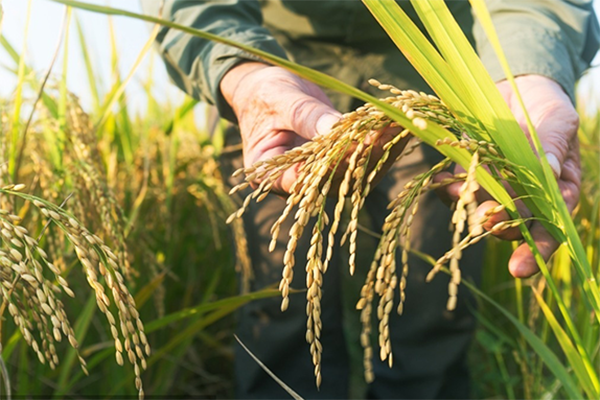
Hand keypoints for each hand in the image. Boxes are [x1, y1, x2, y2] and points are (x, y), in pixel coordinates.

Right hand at [220, 62, 408, 194]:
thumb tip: (335, 128)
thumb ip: (305, 116)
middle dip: (364, 155)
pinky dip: (381, 141)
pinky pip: (362, 158)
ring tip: (402, 124)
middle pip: (335, 179)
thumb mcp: (279, 99)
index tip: (354, 145)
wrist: (266, 91)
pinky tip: (399, 123)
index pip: (302, 180)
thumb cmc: (263, 94)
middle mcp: (298, 183)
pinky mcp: (339, 163)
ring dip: (381, 149)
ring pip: (355, 173)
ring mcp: (321, 176)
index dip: (329, 166)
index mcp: (271, 175)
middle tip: (388, 130)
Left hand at [437, 75, 580, 277]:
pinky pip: (457, 188)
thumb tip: (548, 168)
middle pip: (513, 223)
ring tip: (461, 199)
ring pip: (482, 208)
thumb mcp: (558, 120)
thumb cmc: (546, 106)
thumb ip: (553, 144)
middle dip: (499, 226)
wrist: (516, 85)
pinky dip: (450, 189)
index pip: (551, 226)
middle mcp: (524, 195)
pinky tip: (446, 185)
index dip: (538, 249)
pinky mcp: (468, 171)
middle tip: (486, 221)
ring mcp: (494, 185)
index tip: (520, 269)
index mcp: (555, 190)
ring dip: (471, 208)